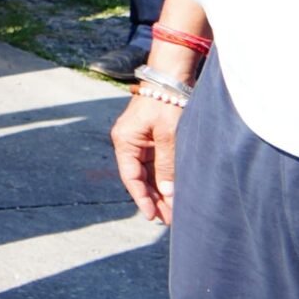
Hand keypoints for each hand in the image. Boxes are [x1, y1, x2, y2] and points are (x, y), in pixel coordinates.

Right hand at [111, 90, 181, 223]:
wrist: (171, 78)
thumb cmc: (167, 103)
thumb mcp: (169, 136)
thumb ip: (167, 165)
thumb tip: (168, 193)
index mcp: (125, 141)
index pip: (131, 177)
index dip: (141, 198)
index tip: (152, 216)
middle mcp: (130, 142)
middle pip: (139, 178)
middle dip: (153, 199)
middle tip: (169, 220)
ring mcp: (142, 141)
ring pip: (149, 173)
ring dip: (160, 191)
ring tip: (173, 211)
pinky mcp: (154, 139)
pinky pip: (157, 165)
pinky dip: (165, 179)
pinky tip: (174, 192)